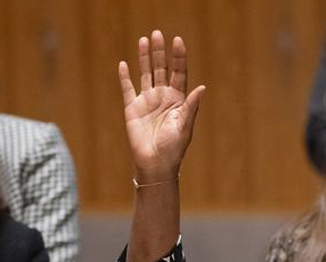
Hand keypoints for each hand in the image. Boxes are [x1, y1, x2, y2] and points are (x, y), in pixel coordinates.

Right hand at [118, 30, 206, 181]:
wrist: (156, 164)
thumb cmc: (174, 148)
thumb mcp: (185, 126)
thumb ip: (191, 106)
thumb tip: (201, 87)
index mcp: (178, 100)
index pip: (179, 73)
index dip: (178, 57)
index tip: (178, 41)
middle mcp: (163, 97)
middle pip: (161, 69)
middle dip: (160, 52)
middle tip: (158, 34)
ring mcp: (147, 101)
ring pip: (146, 74)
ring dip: (145, 58)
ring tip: (144, 40)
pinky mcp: (132, 108)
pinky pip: (127, 89)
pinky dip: (125, 77)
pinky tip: (124, 64)